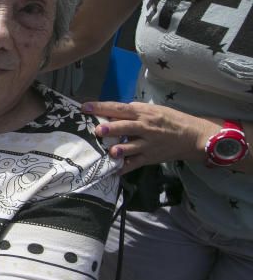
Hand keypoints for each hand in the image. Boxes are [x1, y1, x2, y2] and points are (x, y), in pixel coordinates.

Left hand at [82, 101, 216, 172]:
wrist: (193, 135)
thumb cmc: (170, 120)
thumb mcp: (153, 110)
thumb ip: (133, 112)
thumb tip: (111, 112)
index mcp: (143, 113)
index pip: (119, 108)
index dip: (102, 107)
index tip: (85, 107)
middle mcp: (145, 127)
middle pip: (125, 127)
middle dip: (111, 128)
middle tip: (98, 130)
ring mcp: (148, 143)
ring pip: (130, 147)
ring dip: (119, 150)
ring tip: (110, 152)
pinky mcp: (150, 157)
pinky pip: (135, 163)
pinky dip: (124, 168)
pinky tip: (114, 172)